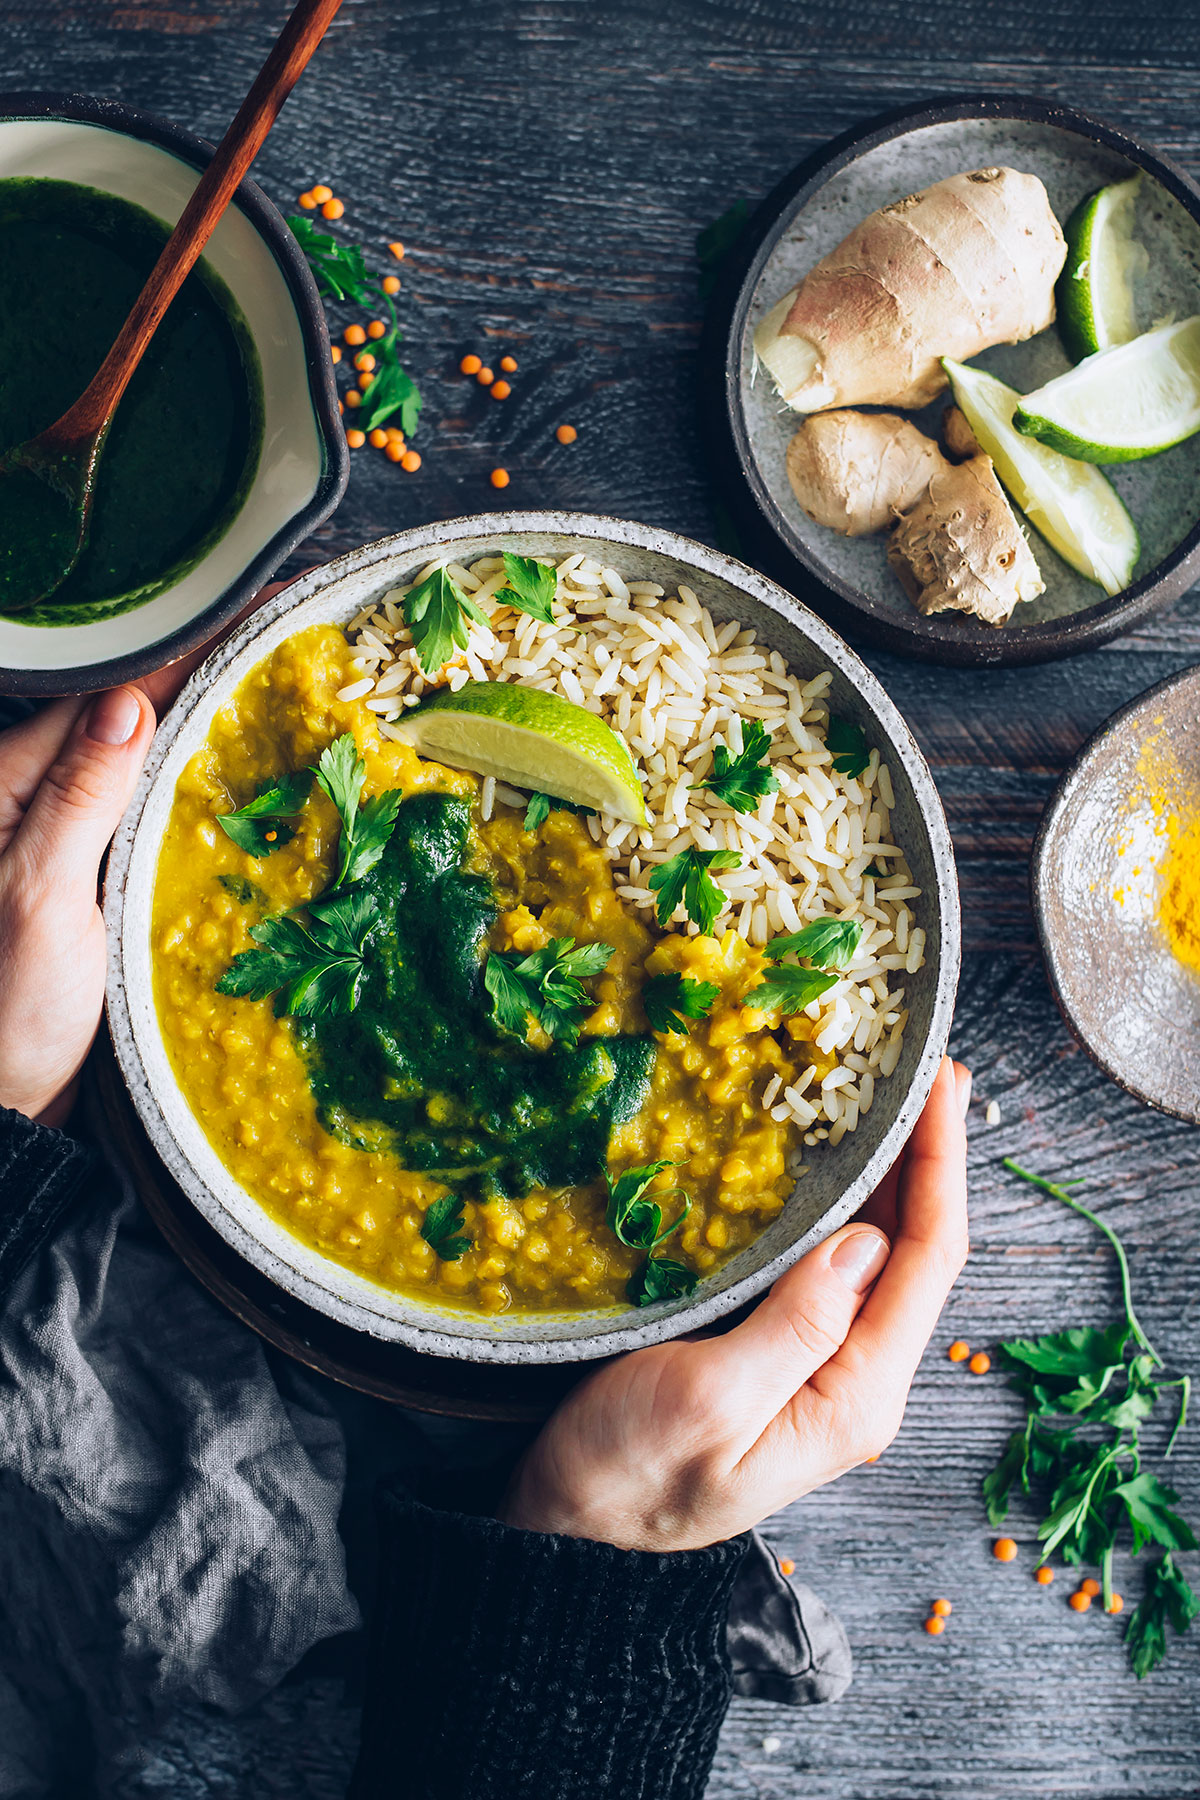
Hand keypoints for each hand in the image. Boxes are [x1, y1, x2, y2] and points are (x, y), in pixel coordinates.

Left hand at [0, 583, 291, 1127]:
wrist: (4, 1107)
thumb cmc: (8, 1009)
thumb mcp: (40, 896)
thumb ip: (79, 798)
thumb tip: (129, 704)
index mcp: (9, 786)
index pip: (109, 695)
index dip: (184, 647)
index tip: (255, 608)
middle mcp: (39, 803)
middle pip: (133, 717)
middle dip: (207, 673)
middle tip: (292, 640)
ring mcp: (73, 845)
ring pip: (150, 765)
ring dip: (213, 726)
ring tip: (287, 691)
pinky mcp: (100, 886)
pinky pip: (155, 819)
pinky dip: (204, 793)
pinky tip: (250, 781)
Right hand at [499, 1057, 970, 1551]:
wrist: (571, 1531)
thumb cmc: (626, 1475)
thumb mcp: (708, 1399)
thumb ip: (796, 1326)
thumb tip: (866, 1242)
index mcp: (855, 1396)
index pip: (928, 1261)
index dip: (940, 1165)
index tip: (941, 1086)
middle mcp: (856, 1381)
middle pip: (918, 1251)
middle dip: (930, 1157)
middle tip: (928, 1068)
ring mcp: (823, 1368)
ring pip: (881, 1254)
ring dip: (894, 1174)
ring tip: (896, 1096)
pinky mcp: (785, 1353)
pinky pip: (836, 1266)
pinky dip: (848, 1202)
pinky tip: (836, 1161)